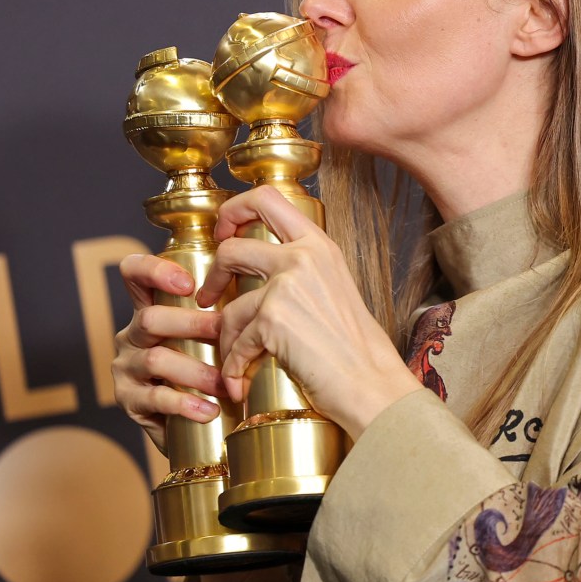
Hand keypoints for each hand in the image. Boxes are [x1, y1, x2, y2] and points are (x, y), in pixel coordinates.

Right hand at [111, 253, 227, 453]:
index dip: (154, 270)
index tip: (189, 283)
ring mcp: (127, 367)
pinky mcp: (130, 400)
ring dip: (197, 371)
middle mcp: (133, 334)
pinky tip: (209, 410)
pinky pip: (156, 398)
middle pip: (150, 318)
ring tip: (227, 384)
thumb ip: (229, 308)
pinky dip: (186, 404)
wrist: (193, 428)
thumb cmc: (211, 369)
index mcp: (150, 309)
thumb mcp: (213, 335)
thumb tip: (269, 278)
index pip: (134, 273)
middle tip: (226, 333)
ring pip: (156, 359)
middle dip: (192, 324)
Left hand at [198, 184, 422, 438]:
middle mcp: (303, 257)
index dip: (234, 210)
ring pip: (229, 305)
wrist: (372, 384)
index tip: (225, 234)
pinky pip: (236, 341)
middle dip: (212, 275)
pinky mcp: (273, 319)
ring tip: (231, 357)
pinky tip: (240, 379)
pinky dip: (234, 365)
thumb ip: (303, 272)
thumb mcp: (335, 289)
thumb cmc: (357, 349)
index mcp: (320, 245)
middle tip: (208, 296)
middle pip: (231, 246)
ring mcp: (286, 286)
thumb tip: (265, 273)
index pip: (267, 197)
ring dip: (224, 337)